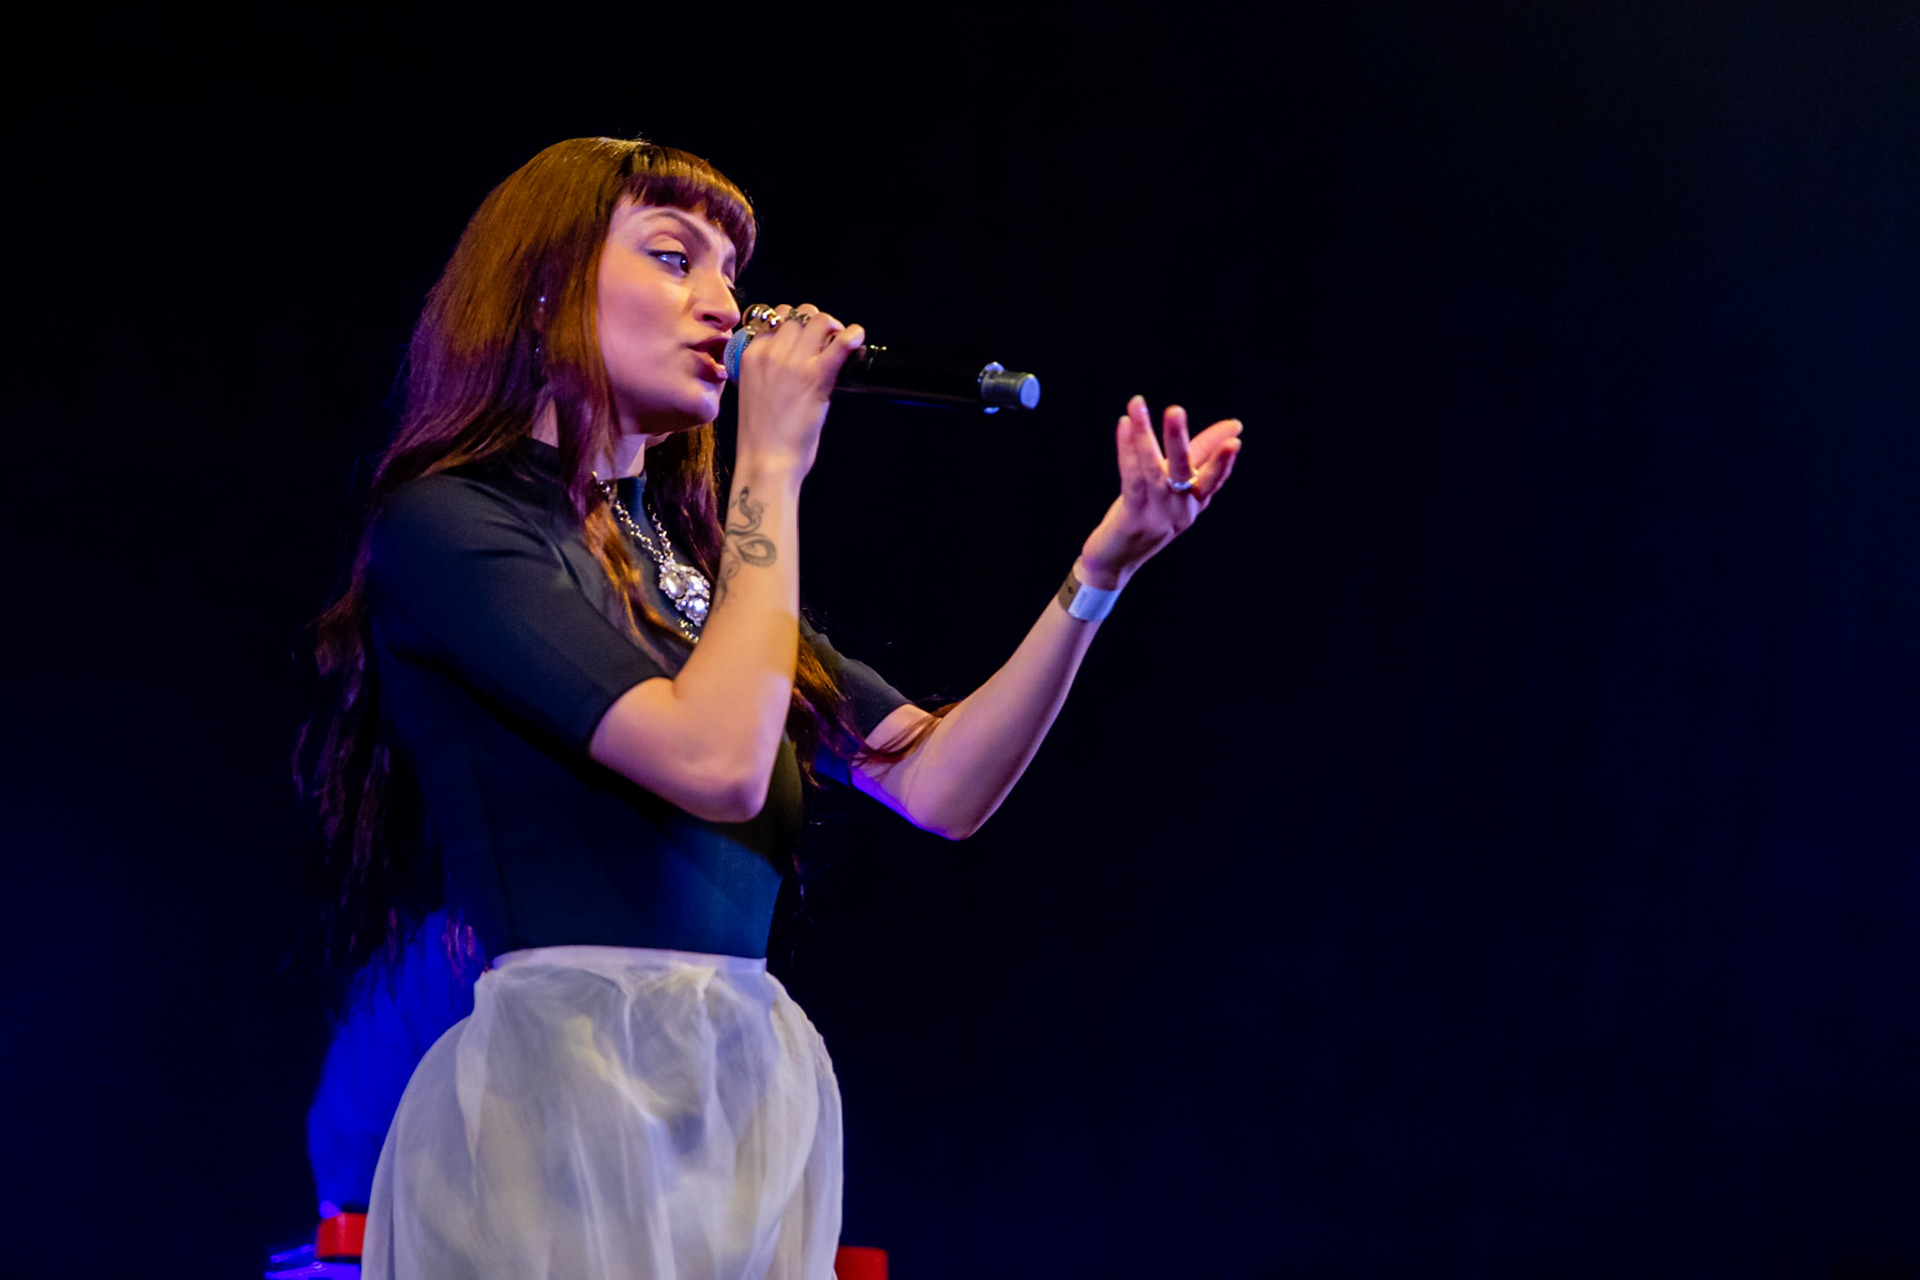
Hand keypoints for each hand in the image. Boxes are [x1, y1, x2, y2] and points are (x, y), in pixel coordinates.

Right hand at [734, 303, 864, 476]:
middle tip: (826, 339)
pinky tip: (857, 338)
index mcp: (751, 356)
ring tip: (840, 340)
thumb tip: (791, 359)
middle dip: (814, 323)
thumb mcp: (753, 391)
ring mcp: (794, 363)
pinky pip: (841, 343)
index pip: (773, 318)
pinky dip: (853, 336)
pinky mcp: (817, 377)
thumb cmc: (760, 436)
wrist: (766, 460)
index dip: (793, 323)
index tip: (804, 336)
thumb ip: (766, 369)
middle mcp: (771, 353)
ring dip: (833, 327)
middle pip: (797, 315)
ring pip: (819, 320)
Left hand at [1077, 395, 1241, 588]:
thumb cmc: (1147, 517)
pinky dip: (1126, 449)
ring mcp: (1157, 515)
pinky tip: (1124, 426)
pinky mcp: (1133, 518)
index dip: (1223, 454)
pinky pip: (1130, 477)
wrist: (1117, 562)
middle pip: (1184, 471)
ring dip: (1143, 434)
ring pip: (1152, 469)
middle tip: (1175, 410)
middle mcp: (1181, 510)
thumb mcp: (1176, 492)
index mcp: (1195, 503)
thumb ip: (1195, 461)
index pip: (1214, 475)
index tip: (1235, 430)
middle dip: (1179, 439)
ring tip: (1137, 405)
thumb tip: (1232, 429)